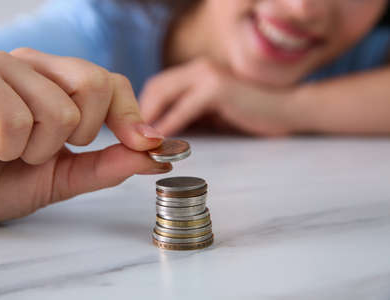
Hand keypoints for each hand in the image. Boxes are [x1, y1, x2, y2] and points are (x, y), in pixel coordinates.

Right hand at [0, 48, 170, 224]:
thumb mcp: (65, 176)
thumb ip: (110, 164)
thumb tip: (157, 154)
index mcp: (57, 82)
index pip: (112, 82)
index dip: (131, 117)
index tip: (144, 145)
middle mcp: (33, 66)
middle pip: (95, 84)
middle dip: (77, 135)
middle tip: (41, 149)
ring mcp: (0, 66)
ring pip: (59, 109)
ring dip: (35, 150)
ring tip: (6, 150)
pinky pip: (16, 117)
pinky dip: (4, 147)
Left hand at [140, 58, 296, 136]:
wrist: (288, 109)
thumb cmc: (251, 113)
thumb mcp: (214, 112)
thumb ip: (191, 114)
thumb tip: (165, 131)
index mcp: (196, 73)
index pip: (158, 87)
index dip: (144, 109)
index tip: (135, 132)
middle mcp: (198, 69)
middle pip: (155, 87)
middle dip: (141, 113)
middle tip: (133, 138)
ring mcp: (207, 75)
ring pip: (163, 93)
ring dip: (149, 118)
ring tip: (142, 141)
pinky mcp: (217, 88)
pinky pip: (184, 108)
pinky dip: (170, 124)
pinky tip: (161, 140)